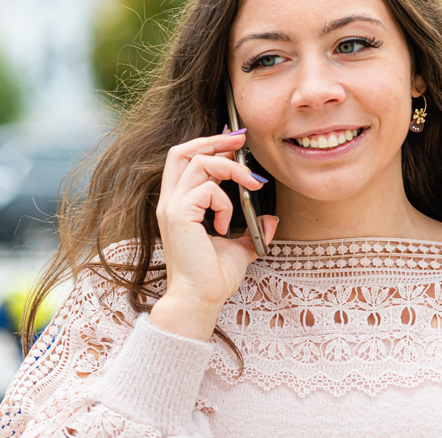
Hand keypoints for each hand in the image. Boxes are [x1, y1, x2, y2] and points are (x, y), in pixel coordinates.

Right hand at [148, 129, 278, 340]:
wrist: (199, 300)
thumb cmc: (212, 278)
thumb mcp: (239, 248)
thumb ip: (252, 231)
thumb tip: (271, 219)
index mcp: (178, 204)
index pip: (185, 159)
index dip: (209, 145)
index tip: (237, 144)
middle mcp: (170, 202)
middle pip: (181, 151)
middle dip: (213, 140)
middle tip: (241, 141)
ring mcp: (172, 207)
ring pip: (198, 162)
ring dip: (230, 168)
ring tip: (250, 184)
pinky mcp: (180, 216)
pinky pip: (207, 190)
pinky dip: (225, 201)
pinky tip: (226, 225)